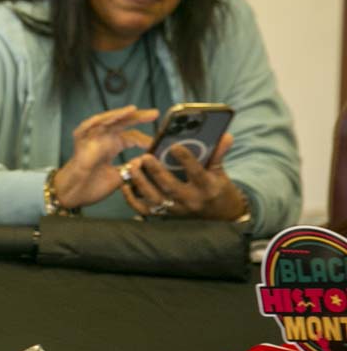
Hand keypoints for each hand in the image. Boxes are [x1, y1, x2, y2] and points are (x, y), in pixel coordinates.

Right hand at [53, 105, 157, 209]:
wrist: (74, 194)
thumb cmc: (92, 186)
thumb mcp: (119, 177)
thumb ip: (132, 169)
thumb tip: (147, 161)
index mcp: (112, 146)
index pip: (131, 136)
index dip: (144, 139)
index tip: (157, 143)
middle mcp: (103, 139)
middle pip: (122, 124)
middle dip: (138, 118)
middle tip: (155, 114)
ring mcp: (92, 138)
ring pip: (107, 121)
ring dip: (120, 115)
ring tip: (135, 110)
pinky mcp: (81, 140)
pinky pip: (89, 126)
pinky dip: (100, 121)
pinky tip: (113, 117)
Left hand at [119, 133, 248, 220]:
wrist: (219, 214)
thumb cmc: (217, 187)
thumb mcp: (220, 171)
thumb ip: (217, 154)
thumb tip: (225, 135)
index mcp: (207, 187)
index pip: (197, 173)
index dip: (187, 160)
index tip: (175, 146)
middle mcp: (191, 200)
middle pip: (171, 187)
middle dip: (157, 172)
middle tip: (145, 156)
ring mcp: (176, 209)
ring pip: (155, 199)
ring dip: (141, 183)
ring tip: (131, 166)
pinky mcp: (164, 214)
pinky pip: (145, 210)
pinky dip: (132, 200)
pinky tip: (125, 185)